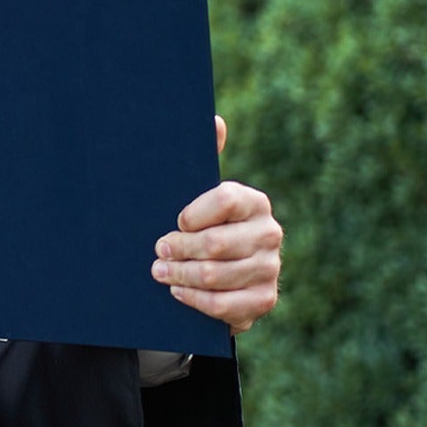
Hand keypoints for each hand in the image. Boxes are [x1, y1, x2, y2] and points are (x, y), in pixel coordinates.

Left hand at [151, 116, 281, 334]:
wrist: (218, 275)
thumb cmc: (200, 226)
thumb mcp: (197, 194)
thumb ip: (204, 158)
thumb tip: (214, 120)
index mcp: (254, 202)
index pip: (224, 199)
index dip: (192, 213)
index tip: (174, 221)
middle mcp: (269, 233)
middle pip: (216, 243)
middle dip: (178, 249)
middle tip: (157, 251)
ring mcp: (269, 269)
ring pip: (216, 275)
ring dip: (180, 275)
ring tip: (159, 272)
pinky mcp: (263, 300)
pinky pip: (224, 305)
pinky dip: (195, 299)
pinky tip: (178, 292)